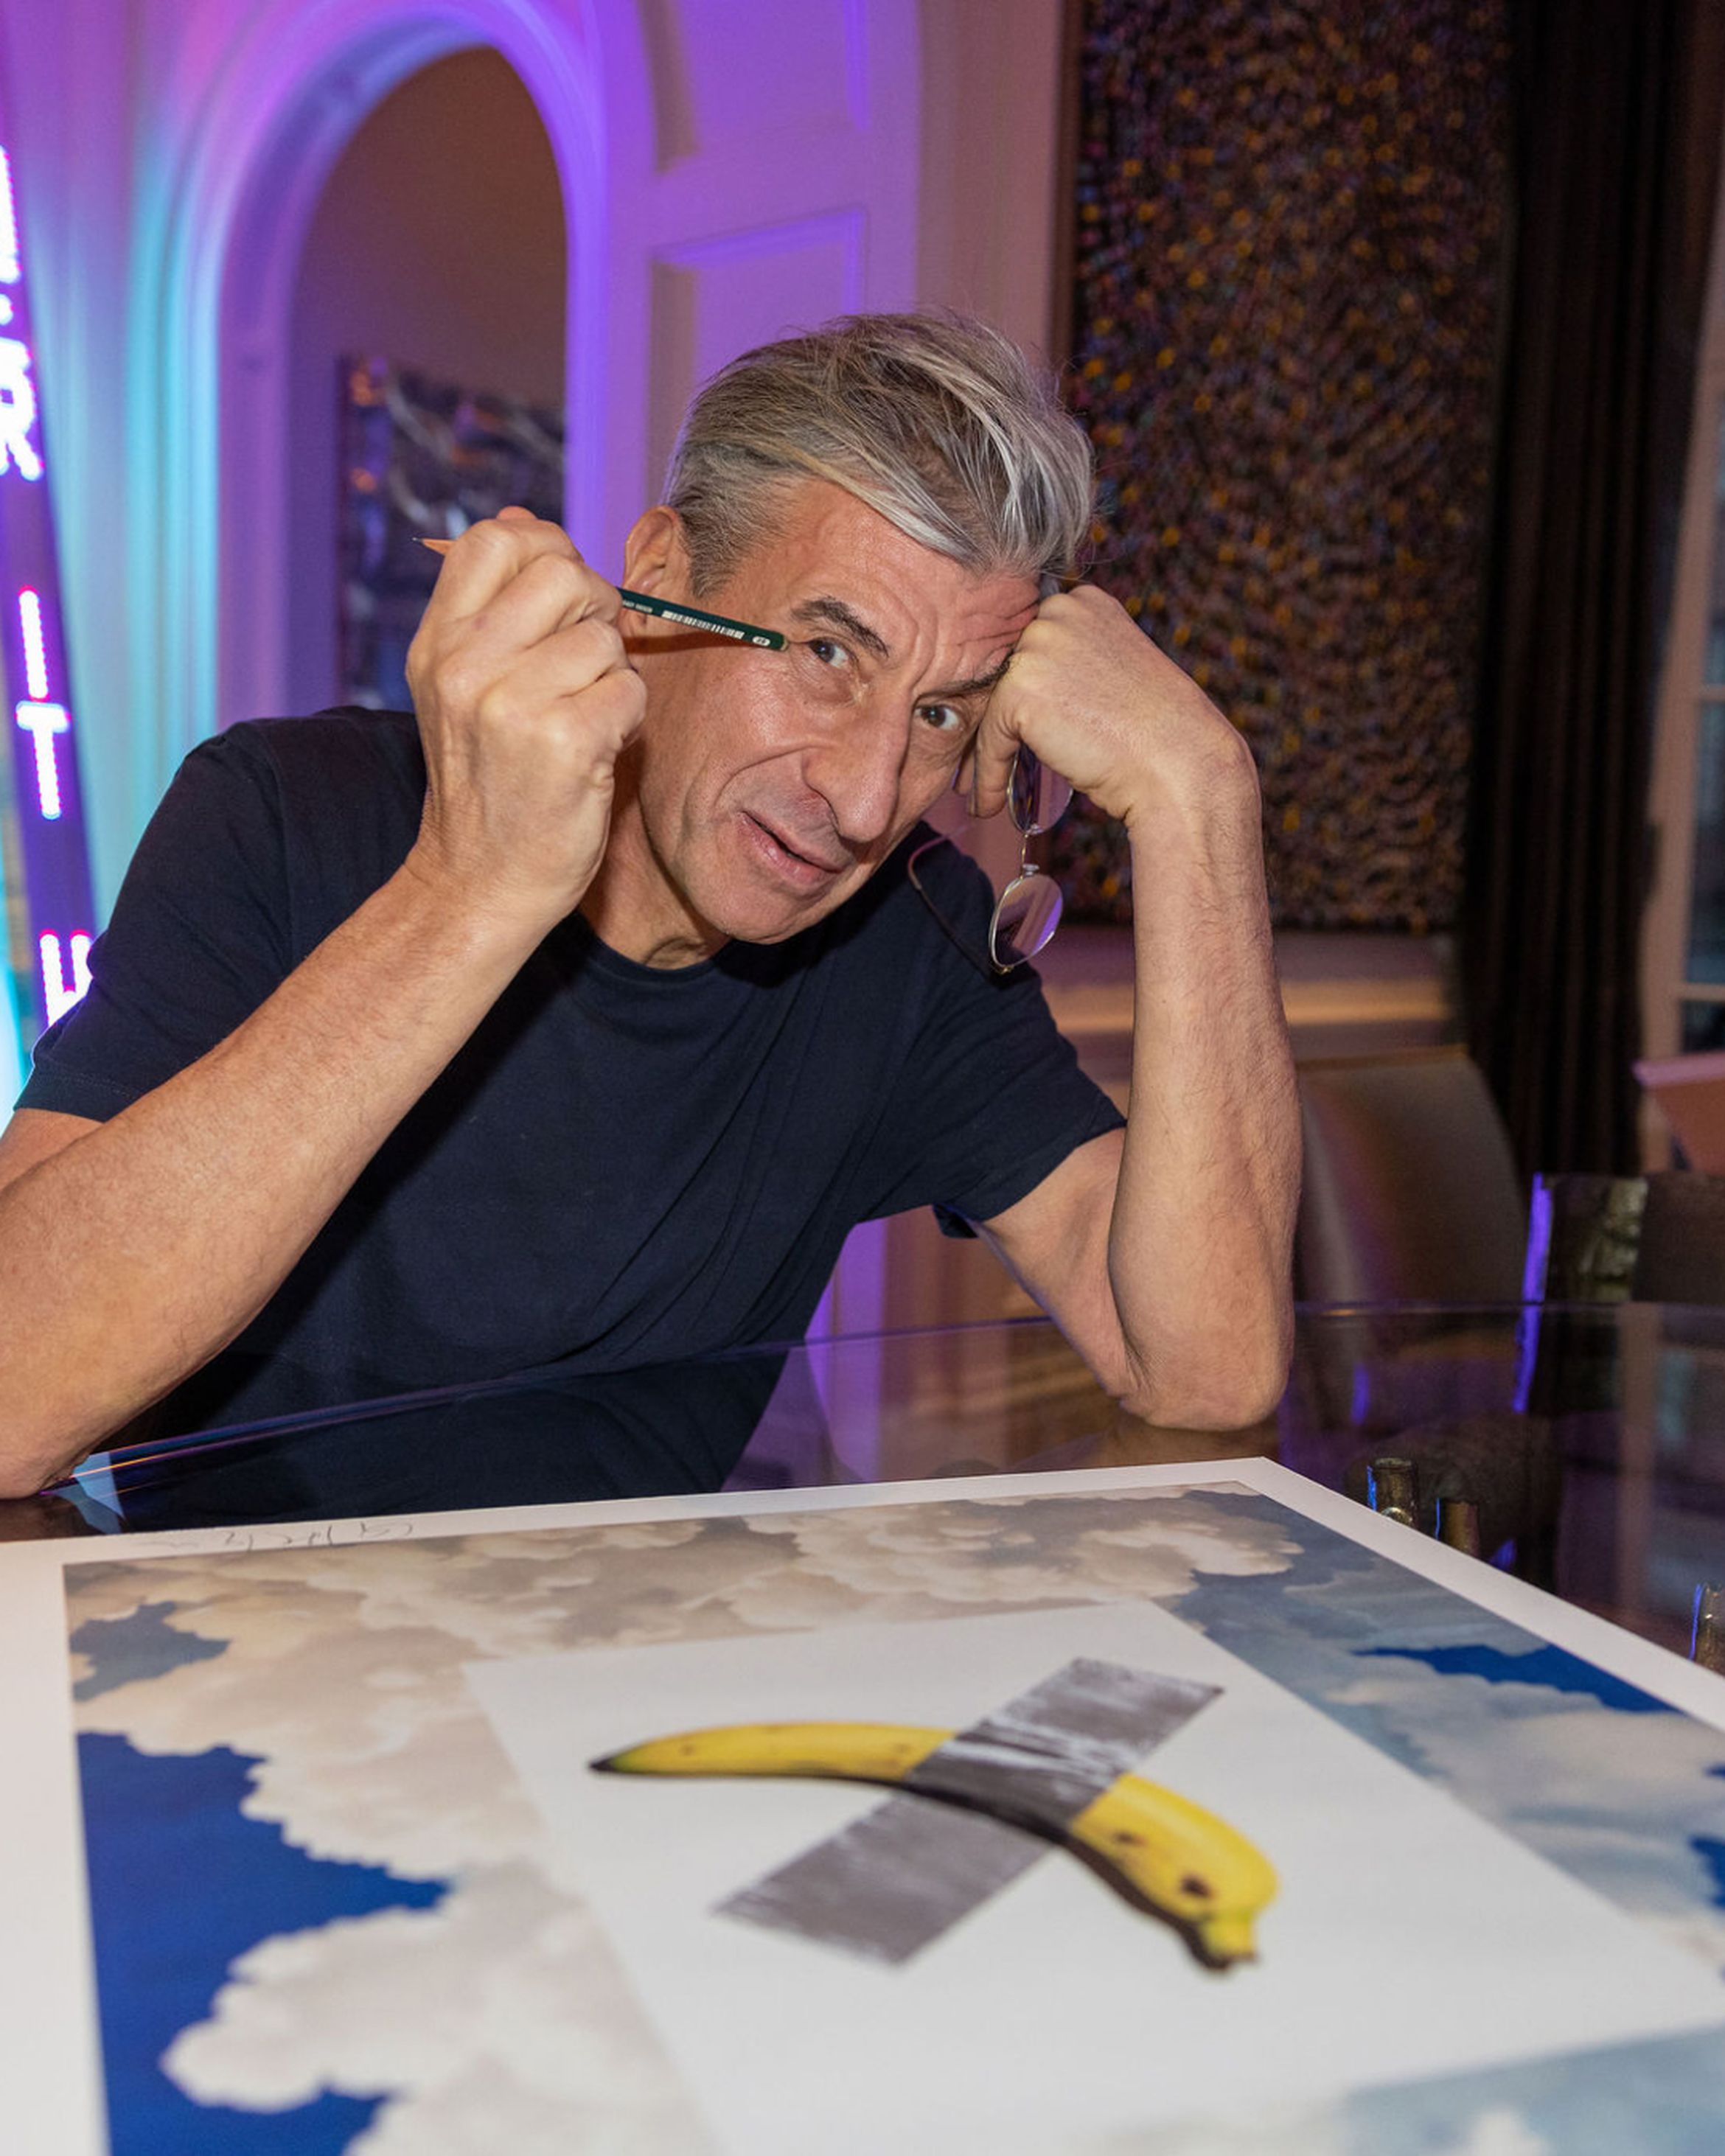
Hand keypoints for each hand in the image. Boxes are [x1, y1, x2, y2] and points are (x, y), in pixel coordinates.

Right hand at [403, 508, 646, 932]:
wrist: (478, 882)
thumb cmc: (488, 782)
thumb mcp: (462, 685)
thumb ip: (492, 606)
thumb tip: (523, 519)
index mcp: (438, 642)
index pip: (495, 539)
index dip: (548, 552)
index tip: (561, 600)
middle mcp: (465, 664)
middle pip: (564, 574)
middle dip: (596, 609)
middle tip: (586, 660)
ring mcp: (511, 704)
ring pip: (605, 638)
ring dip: (612, 675)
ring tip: (582, 717)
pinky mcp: (564, 743)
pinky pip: (629, 691)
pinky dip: (627, 719)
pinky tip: (596, 750)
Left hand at [969, 585, 1257, 830]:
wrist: (1177, 763)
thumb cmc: (1154, 732)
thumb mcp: (1115, 673)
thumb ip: (1076, 663)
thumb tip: (1030, 687)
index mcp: (1086, 602)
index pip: (1034, 646)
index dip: (1023, 692)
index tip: (1014, 728)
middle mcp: (1059, 612)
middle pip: (1008, 672)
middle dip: (1001, 718)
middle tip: (991, 760)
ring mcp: (1038, 646)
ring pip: (994, 706)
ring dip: (989, 752)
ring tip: (987, 789)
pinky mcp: (1020, 688)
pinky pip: (989, 738)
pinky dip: (987, 775)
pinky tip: (990, 803)